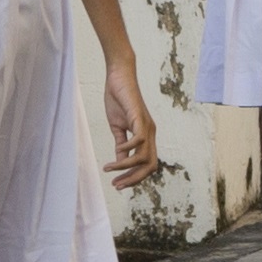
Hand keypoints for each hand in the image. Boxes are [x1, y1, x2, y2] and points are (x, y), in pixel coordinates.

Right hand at [101, 60, 160, 190]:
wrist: (119, 76)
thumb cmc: (118, 99)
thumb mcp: (118, 127)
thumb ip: (121, 145)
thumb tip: (120, 162)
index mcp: (146, 136)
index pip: (147, 165)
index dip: (135, 177)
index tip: (118, 184)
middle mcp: (151, 134)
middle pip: (150, 166)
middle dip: (134, 179)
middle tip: (116, 185)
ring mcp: (147, 126)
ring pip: (144, 157)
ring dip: (126, 167)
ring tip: (110, 169)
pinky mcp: (140, 117)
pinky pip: (139, 141)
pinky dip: (127, 151)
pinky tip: (116, 152)